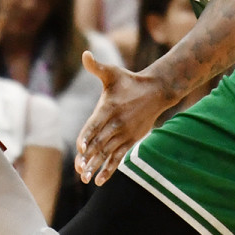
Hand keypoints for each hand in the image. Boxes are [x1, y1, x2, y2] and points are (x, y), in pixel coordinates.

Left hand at [74, 51, 174, 185]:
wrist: (156, 91)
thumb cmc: (129, 81)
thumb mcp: (112, 72)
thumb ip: (96, 66)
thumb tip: (85, 54)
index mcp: (108, 108)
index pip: (95, 125)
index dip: (87, 137)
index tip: (81, 149)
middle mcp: (116, 124)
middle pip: (100, 143)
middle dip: (89, 158)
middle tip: (79, 171)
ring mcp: (124, 134)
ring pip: (107, 153)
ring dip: (96, 166)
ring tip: (85, 178)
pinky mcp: (130, 141)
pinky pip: (118, 158)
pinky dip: (109, 169)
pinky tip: (99, 181)